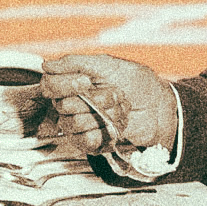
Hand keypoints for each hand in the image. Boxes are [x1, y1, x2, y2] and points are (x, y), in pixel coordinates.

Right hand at [39, 54, 177, 152]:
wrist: (159, 108)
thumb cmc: (137, 84)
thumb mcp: (108, 65)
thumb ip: (75, 63)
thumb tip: (47, 65)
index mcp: (72, 83)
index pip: (49, 85)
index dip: (65, 85)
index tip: (86, 81)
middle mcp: (72, 104)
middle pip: (62, 106)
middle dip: (95, 99)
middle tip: (115, 94)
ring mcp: (80, 124)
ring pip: (75, 123)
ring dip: (104, 114)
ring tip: (120, 109)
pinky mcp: (90, 142)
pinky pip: (84, 141)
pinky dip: (104, 132)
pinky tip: (117, 125)